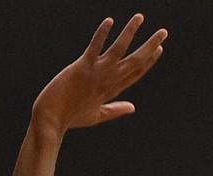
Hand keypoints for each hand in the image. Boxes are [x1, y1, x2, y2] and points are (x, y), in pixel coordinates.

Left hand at [31, 15, 166, 138]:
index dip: (148, 62)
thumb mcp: (96, 116)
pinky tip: (109, 21)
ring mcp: (95, 74)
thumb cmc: (69, 118)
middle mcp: (106, 81)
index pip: (134, 74)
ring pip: (118, 50)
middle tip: (163, 32)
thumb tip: (133, 108)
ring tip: (139, 17)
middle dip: (150, 46)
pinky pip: (94, 47)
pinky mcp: (81, 67)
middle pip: (134, 62)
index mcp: (110, 91)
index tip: (159, 49)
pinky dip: (101, 34)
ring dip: (129, 32)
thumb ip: (115, 110)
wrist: (49, 122)